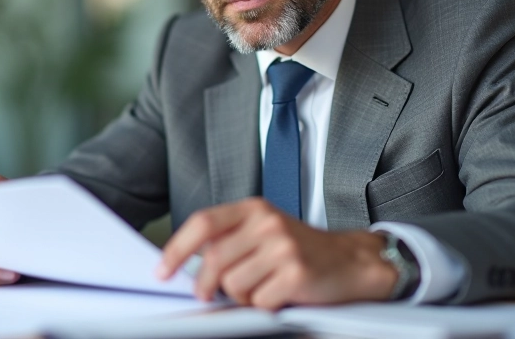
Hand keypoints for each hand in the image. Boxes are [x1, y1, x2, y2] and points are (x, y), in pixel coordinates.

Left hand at [156, 197, 397, 308]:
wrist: (352, 260)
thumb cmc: (300, 249)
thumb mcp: (264, 230)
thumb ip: (230, 239)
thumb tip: (185, 265)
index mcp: (254, 208)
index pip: (203, 223)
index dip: (177, 248)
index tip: (162, 270)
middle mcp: (267, 223)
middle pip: (214, 260)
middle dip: (207, 286)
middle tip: (209, 295)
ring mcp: (283, 247)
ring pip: (234, 285)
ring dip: (242, 296)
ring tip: (262, 288)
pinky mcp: (296, 273)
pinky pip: (259, 301)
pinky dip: (265, 306)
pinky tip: (281, 295)